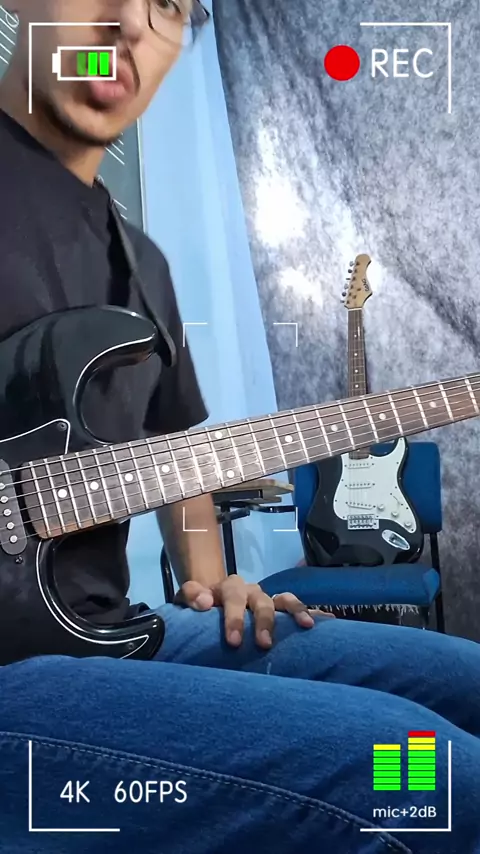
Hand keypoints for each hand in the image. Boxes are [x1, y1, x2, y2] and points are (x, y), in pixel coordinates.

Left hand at [174, 575, 333, 648]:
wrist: (211, 596)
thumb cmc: (200, 604)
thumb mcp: (188, 599)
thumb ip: (190, 596)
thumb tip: (203, 602)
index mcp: (228, 588)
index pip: (230, 596)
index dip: (232, 615)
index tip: (233, 640)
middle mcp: (250, 591)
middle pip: (259, 600)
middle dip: (263, 621)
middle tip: (263, 644)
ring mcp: (267, 598)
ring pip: (283, 600)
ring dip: (295, 612)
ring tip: (305, 626)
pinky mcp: (279, 607)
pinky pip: (298, 608)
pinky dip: (312, 612)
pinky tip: (328, 621)